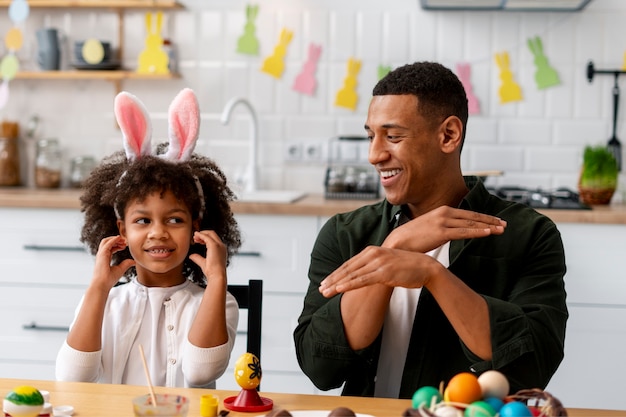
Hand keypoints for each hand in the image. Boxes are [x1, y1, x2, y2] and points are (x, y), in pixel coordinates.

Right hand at [91, 235, 134, 291]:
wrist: (102, 284)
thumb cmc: (109, 279)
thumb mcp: (120, 269)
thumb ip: (126, 264)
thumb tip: (134, 261)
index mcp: (105, 258)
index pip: (110, 248)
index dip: (117, 245)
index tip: (125, 246)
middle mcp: (102, 255)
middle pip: (107, 243)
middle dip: (116, 240)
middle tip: (125, 241)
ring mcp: (101, 254)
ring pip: (105, 241)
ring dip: (114, 238)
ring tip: (123, 240)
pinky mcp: (102, 254)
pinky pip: (107, 243)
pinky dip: (113, 239)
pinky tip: (119, 238)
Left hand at [189, 230, 227, 281]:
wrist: (217, 275)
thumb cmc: (212, 272)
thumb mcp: (204, 263)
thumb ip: (198, 258)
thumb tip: (191, 256)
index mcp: (221, 250)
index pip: (214, 239)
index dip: (205, 238)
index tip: (198, 241)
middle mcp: (221, 246)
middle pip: (213, 234)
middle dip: (203, 233)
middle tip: (195, 237)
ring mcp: (219, 245)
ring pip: (210, 233)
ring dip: (201, 233)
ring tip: (194, 237)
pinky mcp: (214, 245)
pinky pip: (206, 237)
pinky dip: (200, 235)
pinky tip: (195, 236)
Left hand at [319, 246, 441, 296]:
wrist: (426, 268)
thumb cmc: (408, 267)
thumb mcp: (387, 263)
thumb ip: (374, 266)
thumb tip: (363, 274)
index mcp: (372, 251)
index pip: (349, 264)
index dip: (336, 273)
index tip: (325, 282)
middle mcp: (373, 254)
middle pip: (347, 269)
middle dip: (332, 279)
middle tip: (320, 288)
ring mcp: (378, 263)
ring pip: (352, 275)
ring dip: (336, 284)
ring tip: (325, 292)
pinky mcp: (384, 272)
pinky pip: (363, 280)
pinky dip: (349, 285)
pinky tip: (339, 289)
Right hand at [383, 206, 505, 252]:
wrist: (398, 242)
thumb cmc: (412, 239)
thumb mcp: (429, 228)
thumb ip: (442, 228)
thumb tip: (451, 233)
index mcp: (442, 211)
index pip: (468, 214)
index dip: (483, 217)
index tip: (495, 221)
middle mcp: (444, 213)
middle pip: (473, 217)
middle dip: (490, 220)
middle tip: (504, 224)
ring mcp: (443, 222)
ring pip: (471, 224)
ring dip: (489, 226)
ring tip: (501, 229)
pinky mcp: (442, 232)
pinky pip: (464, 232)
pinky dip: (478, 232)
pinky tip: (489, 233)